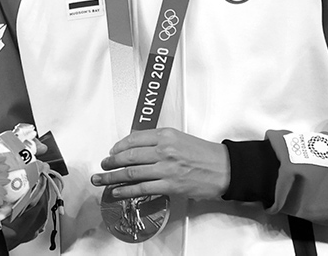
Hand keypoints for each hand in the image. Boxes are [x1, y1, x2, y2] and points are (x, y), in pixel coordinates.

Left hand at [90, 128, 230, 201]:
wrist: (224, 168)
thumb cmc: (205, 154)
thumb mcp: (180, 138)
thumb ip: (160, 141)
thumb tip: (138, 147)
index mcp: (166, 135)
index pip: (134, 139)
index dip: (119, 146)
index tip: (112, 151)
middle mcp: (164, 150)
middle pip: (129, 155)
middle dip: (111, 162)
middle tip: (103, 165)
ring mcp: (166, 168)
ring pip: (132, 172)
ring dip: (113, 177)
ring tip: (102, 179)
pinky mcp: (170, 185)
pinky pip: (142, 188)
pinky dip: (126, 190)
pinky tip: (118, 191)